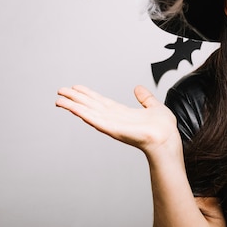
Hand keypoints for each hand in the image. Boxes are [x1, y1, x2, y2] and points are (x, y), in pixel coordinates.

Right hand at [56, 85, 179, 154]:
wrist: (167, 138)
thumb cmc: (163, 128)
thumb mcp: (154, 106)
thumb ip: (145, 98)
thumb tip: (138, 88)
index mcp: (123, 113)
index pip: (101, 102)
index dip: (88, 94)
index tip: (76, 88)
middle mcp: (115, 119)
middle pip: (91, 106)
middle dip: (76, 98)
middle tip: (61, 91)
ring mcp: (112, 124)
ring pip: (89, 112)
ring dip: (74, 106)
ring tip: (59, 99)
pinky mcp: (112, 129)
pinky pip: (95, 120)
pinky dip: (83, 114)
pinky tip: (73, 108)